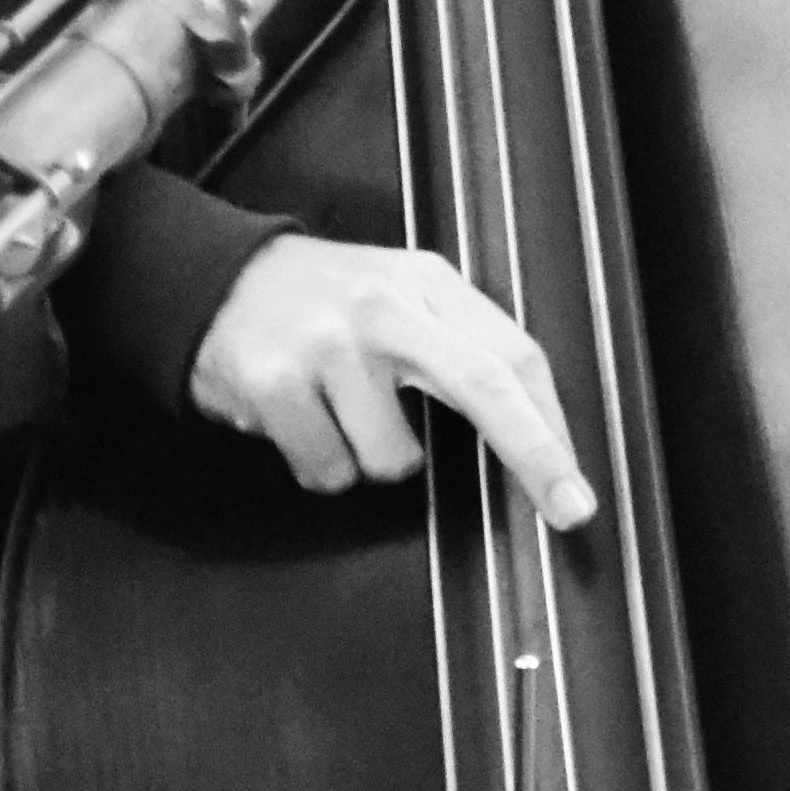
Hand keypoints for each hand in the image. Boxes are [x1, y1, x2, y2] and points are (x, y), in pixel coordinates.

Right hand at [187, 238, 597, 526]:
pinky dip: (320, 466)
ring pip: (394, 460)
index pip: (512, 353)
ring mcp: (328, 344)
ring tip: (339, 414)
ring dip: (371, 459)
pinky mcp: (275, 382)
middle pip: (485, 386)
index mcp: (427, 283)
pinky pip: (329, 472)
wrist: (213, 279)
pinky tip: (302, 421)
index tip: (576, 483)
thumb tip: (532, 428)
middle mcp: (384, 307)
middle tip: (570, 511)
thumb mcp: (400, 294)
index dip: (552, 425)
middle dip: (536, 457)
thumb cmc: (323, 303)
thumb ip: (460, 344)